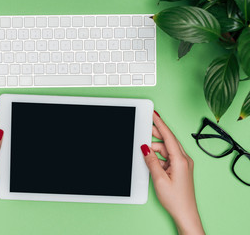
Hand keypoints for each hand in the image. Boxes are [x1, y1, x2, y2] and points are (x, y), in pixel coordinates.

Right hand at [141, 112, 204, 234]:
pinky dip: (159, 155)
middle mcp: (184, 160)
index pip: (168, 136)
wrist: (185, 213)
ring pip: (167, 149)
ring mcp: (183, 164)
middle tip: (145, 126)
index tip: (154, 114)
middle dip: (156, 133)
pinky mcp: (180, 169)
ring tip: (144, 148)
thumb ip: (151, 161)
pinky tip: (151, 158)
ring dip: (156, 147)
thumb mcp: (159, 179)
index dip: (160, 124)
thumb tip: (145, 148)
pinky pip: (168, 156)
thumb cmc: (176, 199)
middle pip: (168, 140)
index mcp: (180, 160)